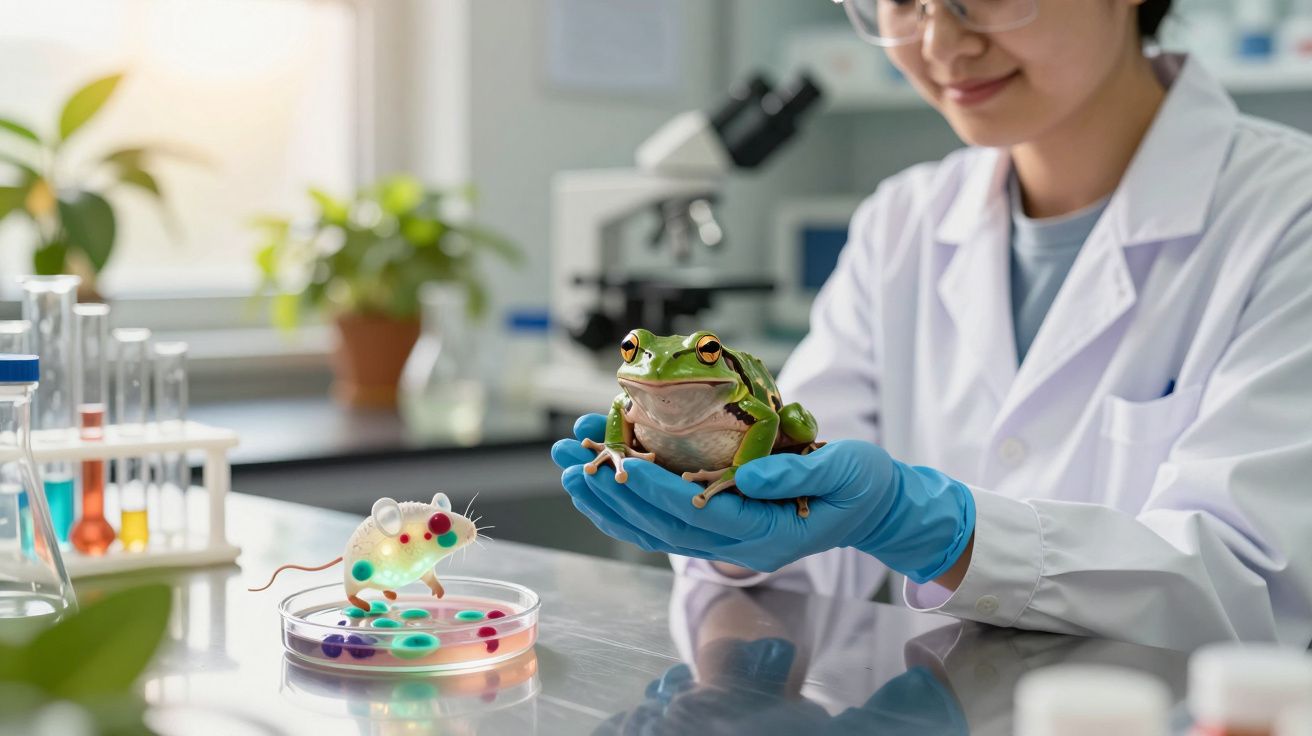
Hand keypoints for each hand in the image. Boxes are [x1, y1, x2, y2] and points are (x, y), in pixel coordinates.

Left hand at [551, 414, 974, 581]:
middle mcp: (735, 545)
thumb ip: (799, 475)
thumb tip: (750, 474)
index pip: (698, 514)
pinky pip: (660, 519)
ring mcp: (723, 539)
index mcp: (765, 534)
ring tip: (566, 461)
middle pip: (658, 524)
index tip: (619, 461)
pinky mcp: (716, 525)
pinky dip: (624, 499)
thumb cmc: (863, 485)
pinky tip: (598, 473)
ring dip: (605, 495)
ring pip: (650, 525)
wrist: (872, 507)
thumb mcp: (847, 472)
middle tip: (567, 455)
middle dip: (609, 489)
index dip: (655, 489)